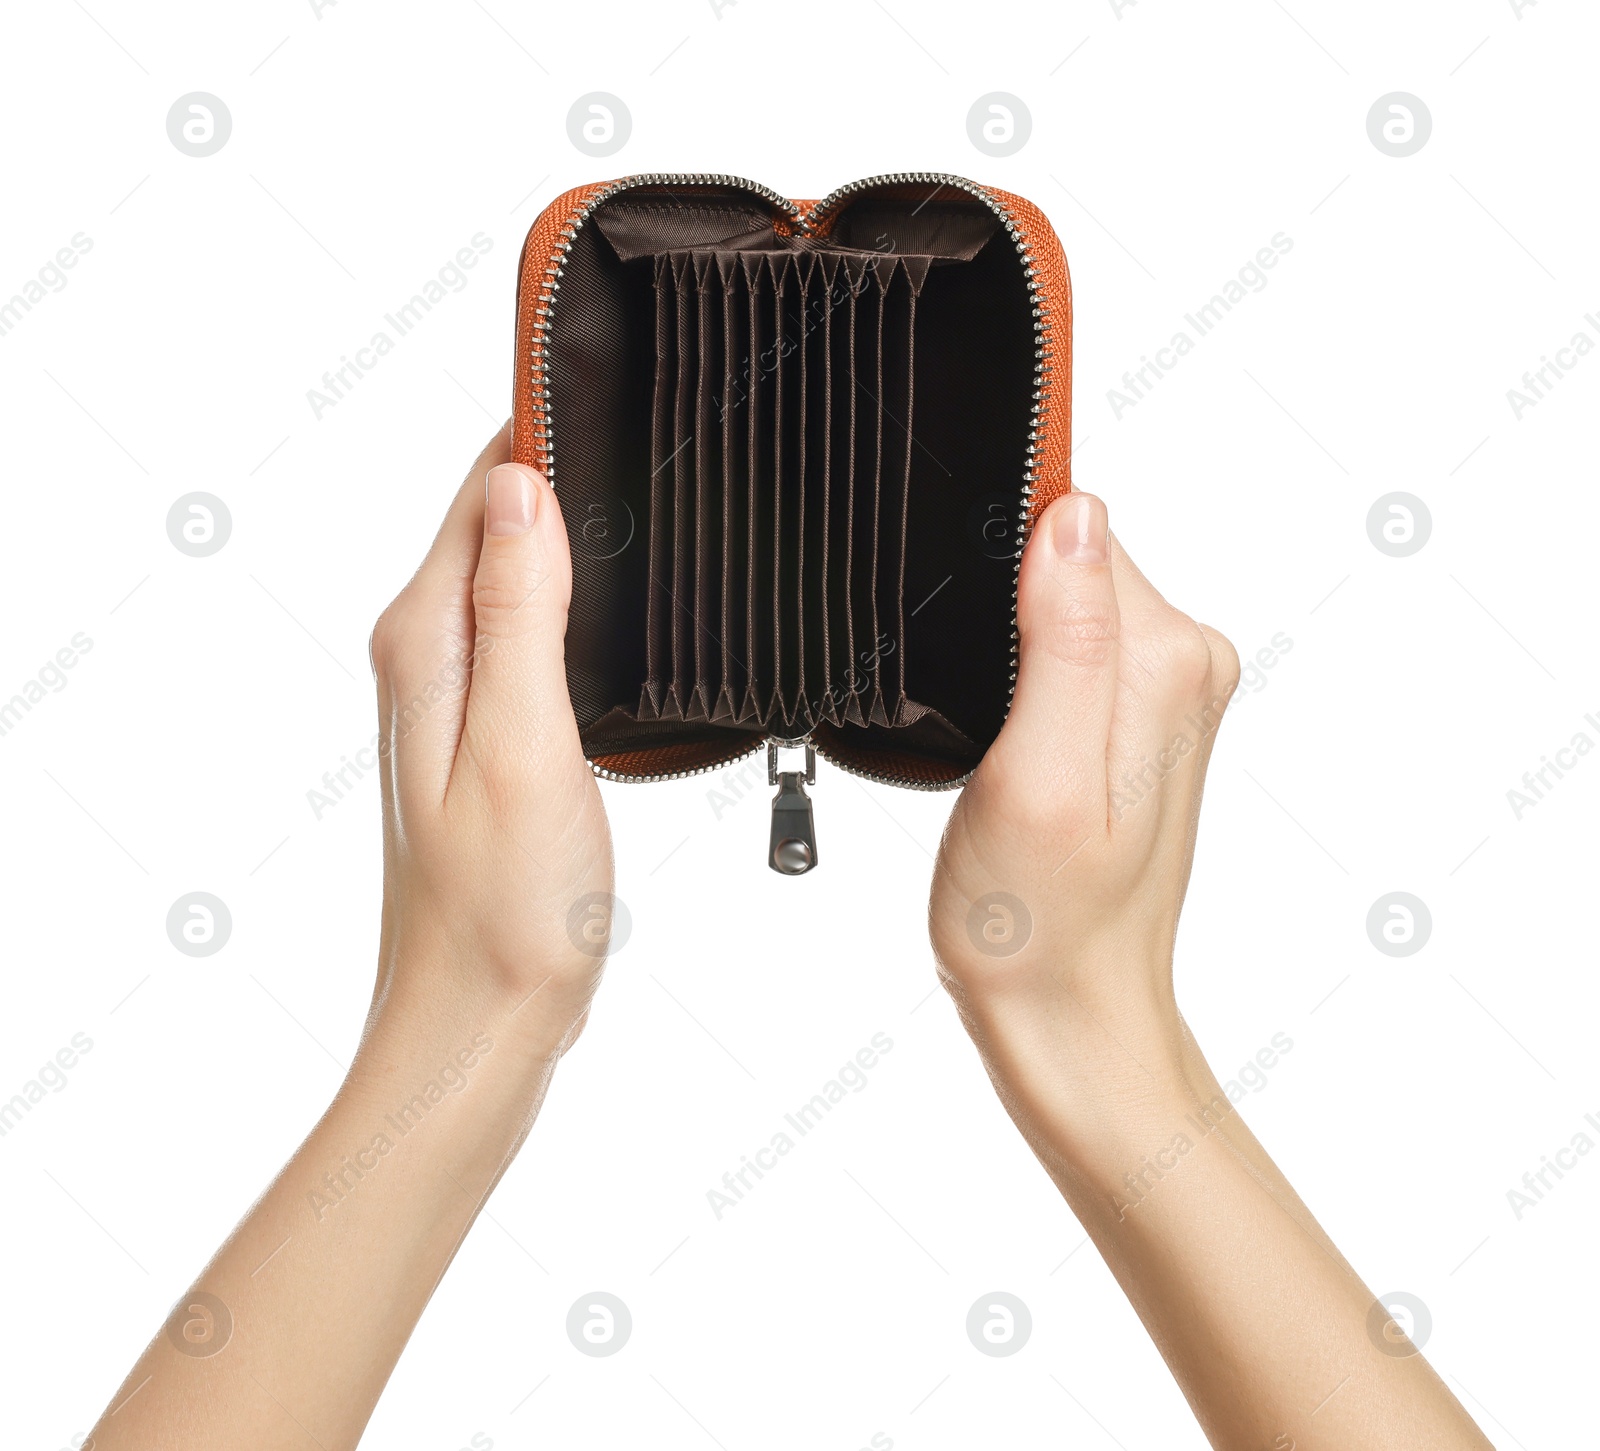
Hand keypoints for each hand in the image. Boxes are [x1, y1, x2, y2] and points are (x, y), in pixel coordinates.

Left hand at [366, 421, 612, 1060]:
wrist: (480, 1023)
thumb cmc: (503, 908)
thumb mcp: (521, 745)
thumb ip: (516, 611)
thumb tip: (517, 482)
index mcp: (426, 642)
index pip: (482, 488)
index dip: (547, 434)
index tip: (622, 395)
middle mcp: (428, 657)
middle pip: (497, 521)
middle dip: (569, 476)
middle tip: (664, 445)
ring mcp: (457, 699)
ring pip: (518, 575)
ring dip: (575, 538)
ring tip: (656, 506)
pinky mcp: (491, 736)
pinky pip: (530, 633)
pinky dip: (575, 603)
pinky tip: (621, 609)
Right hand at [928, 492, 1489, 1450]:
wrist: (1071, 1012)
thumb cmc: (1041, 922)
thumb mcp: (1036, 778)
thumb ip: (1065, 641)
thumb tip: (1072, 515)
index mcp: (1166, 662)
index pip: (1071, 526)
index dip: (994, 560)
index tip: (963, 634)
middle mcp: (1183, 662)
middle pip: (1064, 556)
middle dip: (995, 611)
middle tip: (976, 717)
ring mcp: (1163, 689)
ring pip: (1055, 598)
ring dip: (1001, 647)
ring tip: (987, 741)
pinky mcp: (1134, 716)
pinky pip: (1062, 641)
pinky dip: (1014, 672)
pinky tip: (1000, 741)